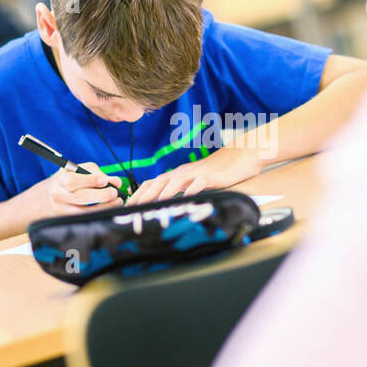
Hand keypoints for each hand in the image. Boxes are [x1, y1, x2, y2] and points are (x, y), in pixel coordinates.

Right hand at [47, 162, 122, 214]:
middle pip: (81, 197)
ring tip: (117, 202)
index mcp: (60, 178)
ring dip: (104, 207)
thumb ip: (95, 172)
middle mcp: (59, 194)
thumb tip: (115, 181)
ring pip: (84, 211)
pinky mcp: (67, 220)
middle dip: (101, 195)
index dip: (90, 180)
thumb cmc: (66, 182)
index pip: (74, 180)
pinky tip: (109, 210)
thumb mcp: (74, 171)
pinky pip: (85, 219)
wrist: (44, 199)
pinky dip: (99, 215)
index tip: (104, 180)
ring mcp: (62, 209)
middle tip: (114, 193)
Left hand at [125, 146, 261, 205]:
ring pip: (174, 183)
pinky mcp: (210, 177)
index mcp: (177, 174)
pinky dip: (189, 193)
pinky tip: (183, 202)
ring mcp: (196, 173)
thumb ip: (183, 191)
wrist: (241, 155)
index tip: (126, 208)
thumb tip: (168, 205)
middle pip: (158, 183)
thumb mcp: (196, 182)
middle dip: (142, 197)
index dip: (137, 194)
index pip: (152, 183)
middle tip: (130, 211)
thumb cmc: (218, 172)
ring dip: (161, 195)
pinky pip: (197, 185)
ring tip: (150, 207)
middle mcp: (183, 172)